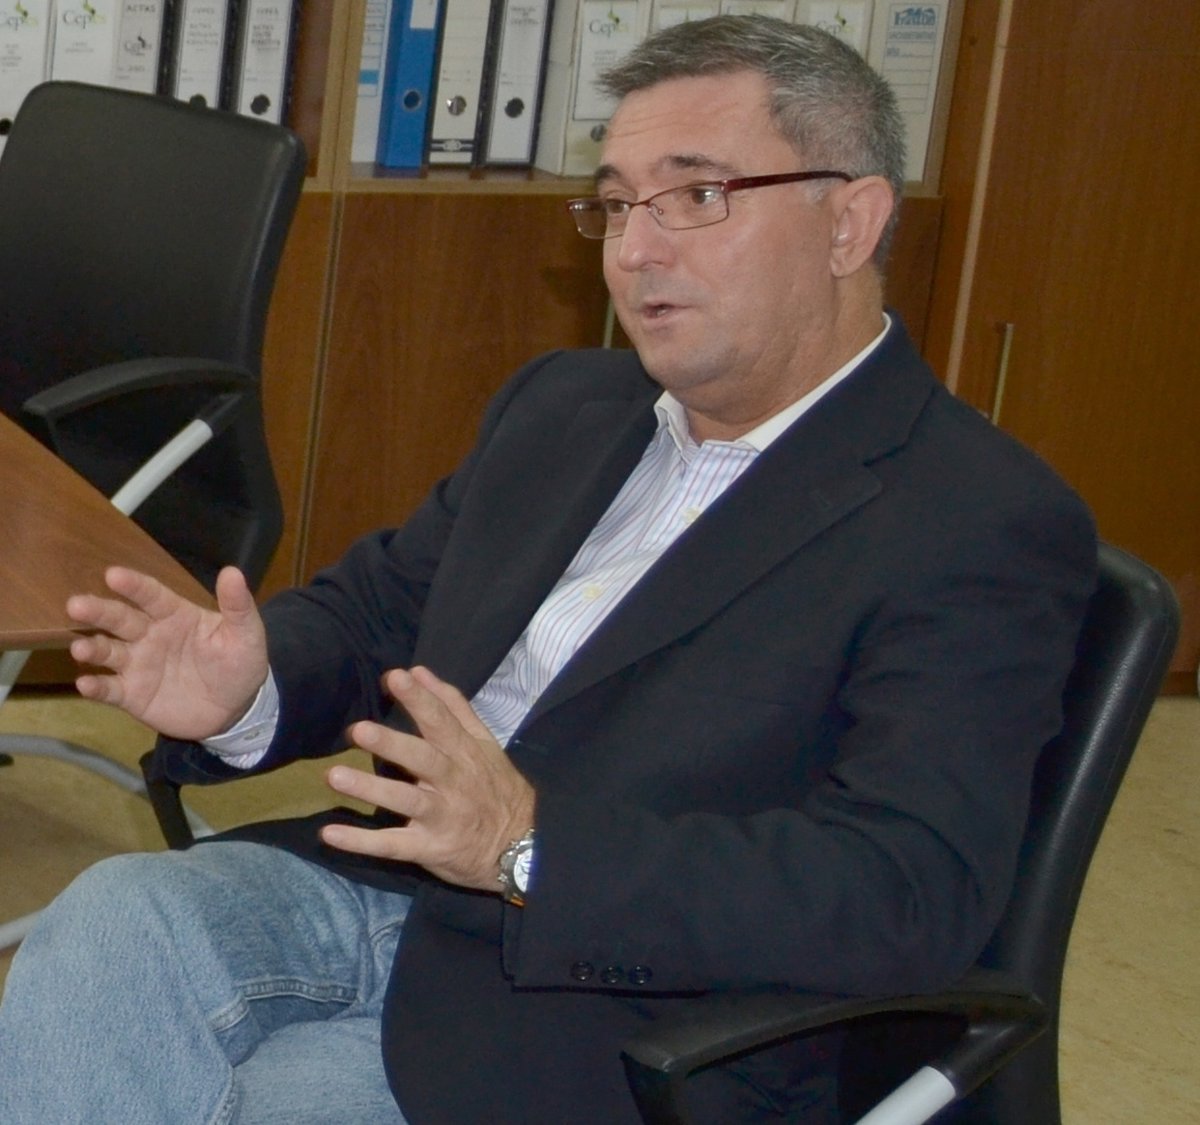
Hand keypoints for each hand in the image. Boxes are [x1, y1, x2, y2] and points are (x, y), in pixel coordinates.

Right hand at [66, 565, 268, 740]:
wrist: (236, 709)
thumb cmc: (238, 664)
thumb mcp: (246, 635)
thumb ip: (238, 606)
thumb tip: (233, 571)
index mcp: (176, 615)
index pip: (151, 596)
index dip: (134, 586)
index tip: (113, 574)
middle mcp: (150, 635)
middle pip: (120, 619)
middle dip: (98, 611)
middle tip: (76, 604)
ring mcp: (139, 665)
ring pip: (109, 652)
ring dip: (92, 648)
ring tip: (80, 648)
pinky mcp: (132, 695)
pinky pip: (110, 689)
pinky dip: (96, 687)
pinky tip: (85, 683)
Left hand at [321, 666, 535, 892]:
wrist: (521, 845)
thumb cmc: (494, 787)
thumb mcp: (484, 743)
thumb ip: (453, 706)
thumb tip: (419, 670)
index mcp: (464, 753)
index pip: (441, 721)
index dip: (419, 699)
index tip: (394, 677)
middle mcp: (453, 781)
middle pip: (422, 759)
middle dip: (391, 744)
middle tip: (358, 730)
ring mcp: (441, 816)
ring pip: (405, 800)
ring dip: (370, 789)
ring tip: (334, 776)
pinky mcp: (429, 848)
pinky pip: (393, 845)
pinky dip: (362, 841)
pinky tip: (330, 833)